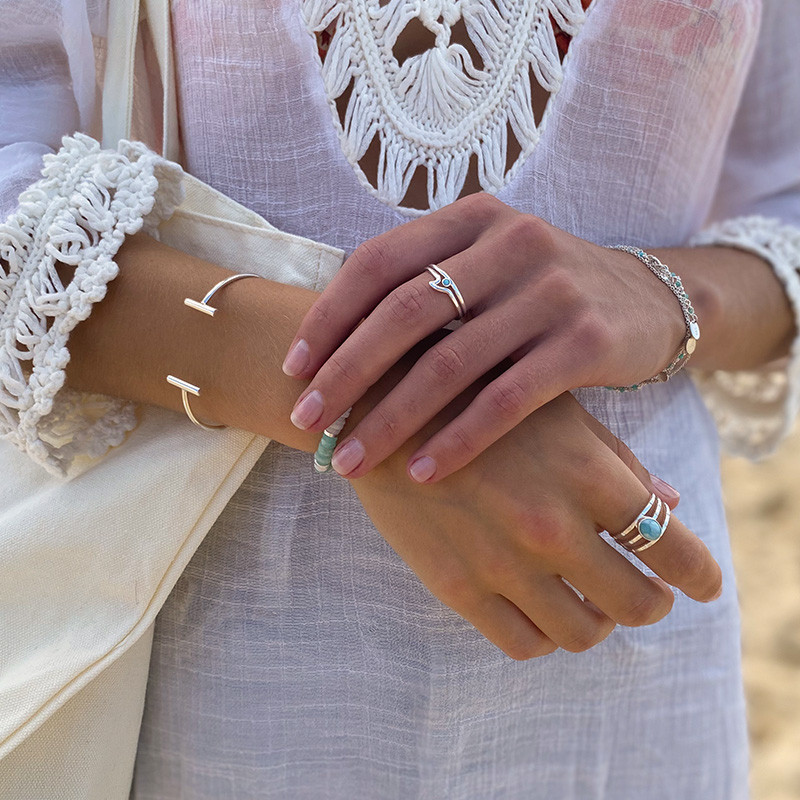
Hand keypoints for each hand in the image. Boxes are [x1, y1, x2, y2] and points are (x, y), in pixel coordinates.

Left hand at [282, 193, 685, 481]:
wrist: (647, 299)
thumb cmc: (542, 291)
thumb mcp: (486, 266)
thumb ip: (424, 284)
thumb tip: (331, 340)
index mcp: (472, 219)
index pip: (379, 261)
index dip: (328, 317)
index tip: (293, 369)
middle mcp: (511, 242)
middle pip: (406, 312)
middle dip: (346, 373)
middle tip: (307, 423)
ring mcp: (552, 290)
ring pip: (451, 362)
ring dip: (391, 419)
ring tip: (350, 461)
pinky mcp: (587, 341)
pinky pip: (506, 399)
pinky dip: (458, 438)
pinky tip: (423, 471)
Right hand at [350, 387, 720, 658]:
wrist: (382, 406)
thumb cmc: (479, 397)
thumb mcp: (557, 412)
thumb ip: (617, 462)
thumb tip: (671, 503)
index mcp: (588, 475)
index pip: (674, 550)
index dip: (701, 575)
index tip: (703, 583)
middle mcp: (552, 527)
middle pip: (638, 605)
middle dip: (652, 601)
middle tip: (643, 589)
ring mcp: (502, 563)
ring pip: (583, 634)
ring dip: (597, 620)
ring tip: (585, 595)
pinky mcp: (456, 586)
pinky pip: (523, 644)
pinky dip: (544, 635)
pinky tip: (538, 604)